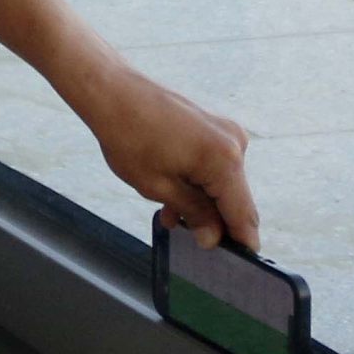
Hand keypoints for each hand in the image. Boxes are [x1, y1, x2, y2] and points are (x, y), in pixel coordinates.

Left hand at [65, 55, 257, 247]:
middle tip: (192, 239)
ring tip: (171, 215)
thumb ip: (193, 213)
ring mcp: (225, 132)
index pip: (242, 213)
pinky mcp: (214, 127)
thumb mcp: (158, 186)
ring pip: (223, 182)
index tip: (238, 262)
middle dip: (215, 221)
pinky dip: (199, 181)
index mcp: (224, 160)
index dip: (240, 240)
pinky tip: (174, 194)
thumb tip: (214, 238)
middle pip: (235, 198)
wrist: (111, 91)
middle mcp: (234, 144)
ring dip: (203, 201)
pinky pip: (215, 164)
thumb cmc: (128, 136)